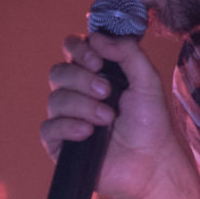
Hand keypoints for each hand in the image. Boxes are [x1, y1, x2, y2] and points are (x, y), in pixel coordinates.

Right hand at [43, 32, 189, 198]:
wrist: (151, 161)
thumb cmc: (150, 121)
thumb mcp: (147, 80)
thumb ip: (128, 52)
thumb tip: (97, 37)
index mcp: (97, 73)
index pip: (72, 49)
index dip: (80, 49)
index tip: (99, 61)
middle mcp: (78, 92)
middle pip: (59, 71)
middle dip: (82, 78)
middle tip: (107, 91)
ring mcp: (68, 117)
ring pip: (55, 99)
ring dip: (83, 105)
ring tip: (107, 118)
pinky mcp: (60, 143)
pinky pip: (49, 127)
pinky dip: (69, 126)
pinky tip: (88, 132)